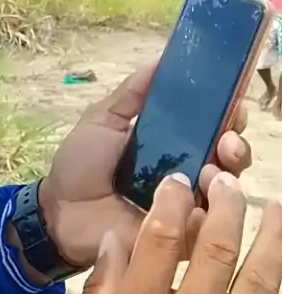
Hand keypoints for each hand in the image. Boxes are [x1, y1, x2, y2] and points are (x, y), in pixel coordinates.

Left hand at [39, 63, 250, 267]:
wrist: (58, 212)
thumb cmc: (80, 164)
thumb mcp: (103, 119)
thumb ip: (133, 92)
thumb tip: (162, 58)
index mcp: (170, 142)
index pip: (211, 125)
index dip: (227, 114)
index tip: (233, 103)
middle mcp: (184, 170)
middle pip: (227, 155)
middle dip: (235, 142)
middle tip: (227, 137)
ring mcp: (184, 204)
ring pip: (225, 188)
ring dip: (227, 171)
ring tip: (212, 165)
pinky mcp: (179, 235)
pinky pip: (208, 223)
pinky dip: (213, 207)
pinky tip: (202, 193)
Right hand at [58, 173, 281, 293]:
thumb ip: (99, 290)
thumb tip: (116, 239)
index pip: (157, 241)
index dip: (171, 201)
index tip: (179, 181)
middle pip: (215, 251)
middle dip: (225, 205)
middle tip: (228, 181)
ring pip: (259, 286)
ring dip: (271, 239)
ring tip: (276, 206)